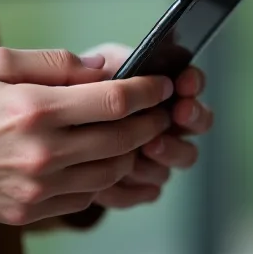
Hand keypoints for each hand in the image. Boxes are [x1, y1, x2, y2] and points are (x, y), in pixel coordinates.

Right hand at [0, 47, 173, 225]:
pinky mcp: (31, 211)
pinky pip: (87, 196)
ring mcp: (38, 187)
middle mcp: (42, 153)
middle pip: (123, 140)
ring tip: (131, 135)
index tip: (161, 84)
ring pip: (111, 172)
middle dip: (151, 122)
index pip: (115, 101)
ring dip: (130, 153)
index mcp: (34, 109)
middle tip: (158, 110)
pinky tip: (100, 159)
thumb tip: (103, 68)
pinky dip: (102, 178)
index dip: (148, 91)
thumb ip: (55, 62)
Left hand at [81, 43, 213, 208]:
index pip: (192, 83)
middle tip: (177, 115)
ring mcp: (154, 159)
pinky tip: (117, 178)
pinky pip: (147, 191)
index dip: (193, 83)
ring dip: (165, 154)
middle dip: (192, 119)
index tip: (184, 82)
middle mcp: (166, 125)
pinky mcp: (136, 187)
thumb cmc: (77, 90)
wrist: (53, 130)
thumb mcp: (93, 66)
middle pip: (199, 125)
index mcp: (161, 90)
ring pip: (176, 159)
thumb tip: (134, 64)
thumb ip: (116, 62)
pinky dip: (134, 186)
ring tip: (146, 147)